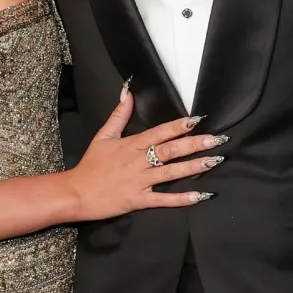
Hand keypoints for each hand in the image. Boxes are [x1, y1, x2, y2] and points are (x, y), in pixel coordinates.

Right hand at [61, 83, 222, 220]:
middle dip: (195, 144)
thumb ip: (118, 115)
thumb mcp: (103, 136)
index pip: (159, 133)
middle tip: (217, 140)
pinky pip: (163, 200)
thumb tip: (128, 92)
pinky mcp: (138, 200)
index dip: (178, 126)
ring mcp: (139, 182)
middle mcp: (138, 162)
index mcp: (131, 145)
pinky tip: (200, 195)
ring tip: (214, 161)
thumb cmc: (90, 165)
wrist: (75, 193)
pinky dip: (182, 199)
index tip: (197, 120)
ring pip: (170, 173)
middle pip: (170, 151)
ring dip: (193, 167)